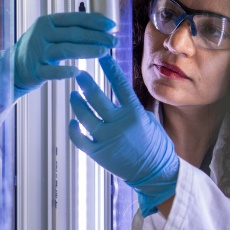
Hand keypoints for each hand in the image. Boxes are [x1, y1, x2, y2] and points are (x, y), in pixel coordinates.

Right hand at [0, 12, 117, 106]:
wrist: (13, 66)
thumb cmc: (40, 48)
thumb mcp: (53, 32)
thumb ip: (73, 28)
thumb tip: (103, 24)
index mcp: (48, 22)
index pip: (75, 19)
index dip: (95, 21)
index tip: (112, 25)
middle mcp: (42, 34)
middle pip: (74, 33)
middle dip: (97, 37)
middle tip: (114, 41)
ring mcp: (38, 52)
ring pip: (65, 50)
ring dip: (87, 50)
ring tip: (104, 52)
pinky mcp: (35, 70)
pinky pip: (51, 71)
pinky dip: (64, 71)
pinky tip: (78, 71)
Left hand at [69, 55, 178, 216]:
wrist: (155, 173)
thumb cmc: (155, 146)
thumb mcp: (149, 120)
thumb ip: (132, 108)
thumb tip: (120, 99)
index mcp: (134, 113)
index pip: (120, 84)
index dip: (110, 69)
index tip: (103, 57)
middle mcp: (119, 124)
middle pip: (96, 98)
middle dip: (86, 84)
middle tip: (79, 75)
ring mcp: (107, 139)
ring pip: (84, 116)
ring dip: (77, 103)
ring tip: (73, 95)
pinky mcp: (98, 153)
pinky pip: (79, 138)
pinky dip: (74, 128)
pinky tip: (73, 120)